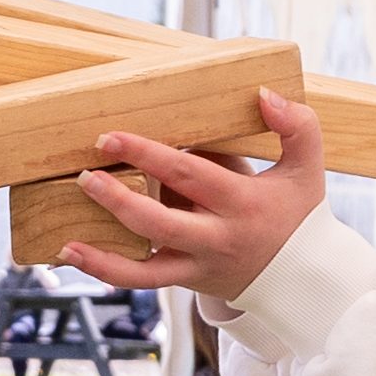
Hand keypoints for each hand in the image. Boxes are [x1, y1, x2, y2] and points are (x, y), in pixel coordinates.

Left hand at [58, 88, 324, 298]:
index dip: (148, 155)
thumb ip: (297, 125)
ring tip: (68, 221)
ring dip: (102, 246)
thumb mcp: (308, 168)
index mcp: (241, 203)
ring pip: (144, 264)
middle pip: (160, 221)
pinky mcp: (185, 281)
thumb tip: (264, 93)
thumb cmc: (300, 216)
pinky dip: (104, 269)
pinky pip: (140, 281)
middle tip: (87, 171)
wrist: (302, 280)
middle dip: (118, 197)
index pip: (189, 174)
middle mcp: (216, 237)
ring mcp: (197, 264)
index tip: (112, 137)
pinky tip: (71, 252)